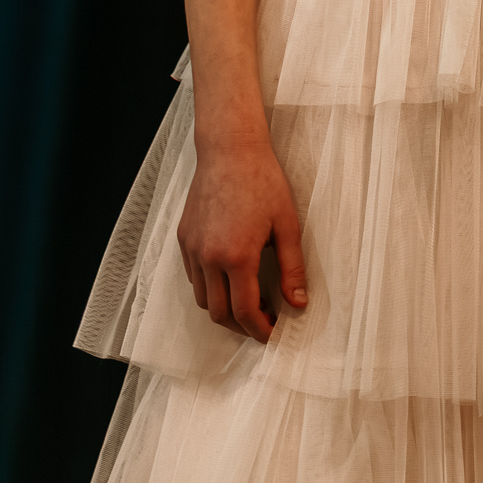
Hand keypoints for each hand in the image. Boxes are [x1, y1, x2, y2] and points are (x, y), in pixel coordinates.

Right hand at [177, 133, 307, 342]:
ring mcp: (192, 248)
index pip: (245, 311)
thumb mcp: (287, 224)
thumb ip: (292, 268)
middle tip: (263, 321)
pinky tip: (229, 277)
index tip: (273, 333)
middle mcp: (209, 257)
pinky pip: (193, 276)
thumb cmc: (263, 181)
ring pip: (202, 298)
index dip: (260, 330)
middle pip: (218, 313)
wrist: (230, 149)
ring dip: (223, 309)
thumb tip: (299, 303)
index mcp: (237, 257)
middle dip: (241, 326)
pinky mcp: (183, 238)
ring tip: (248, 300)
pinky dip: (209, 287)